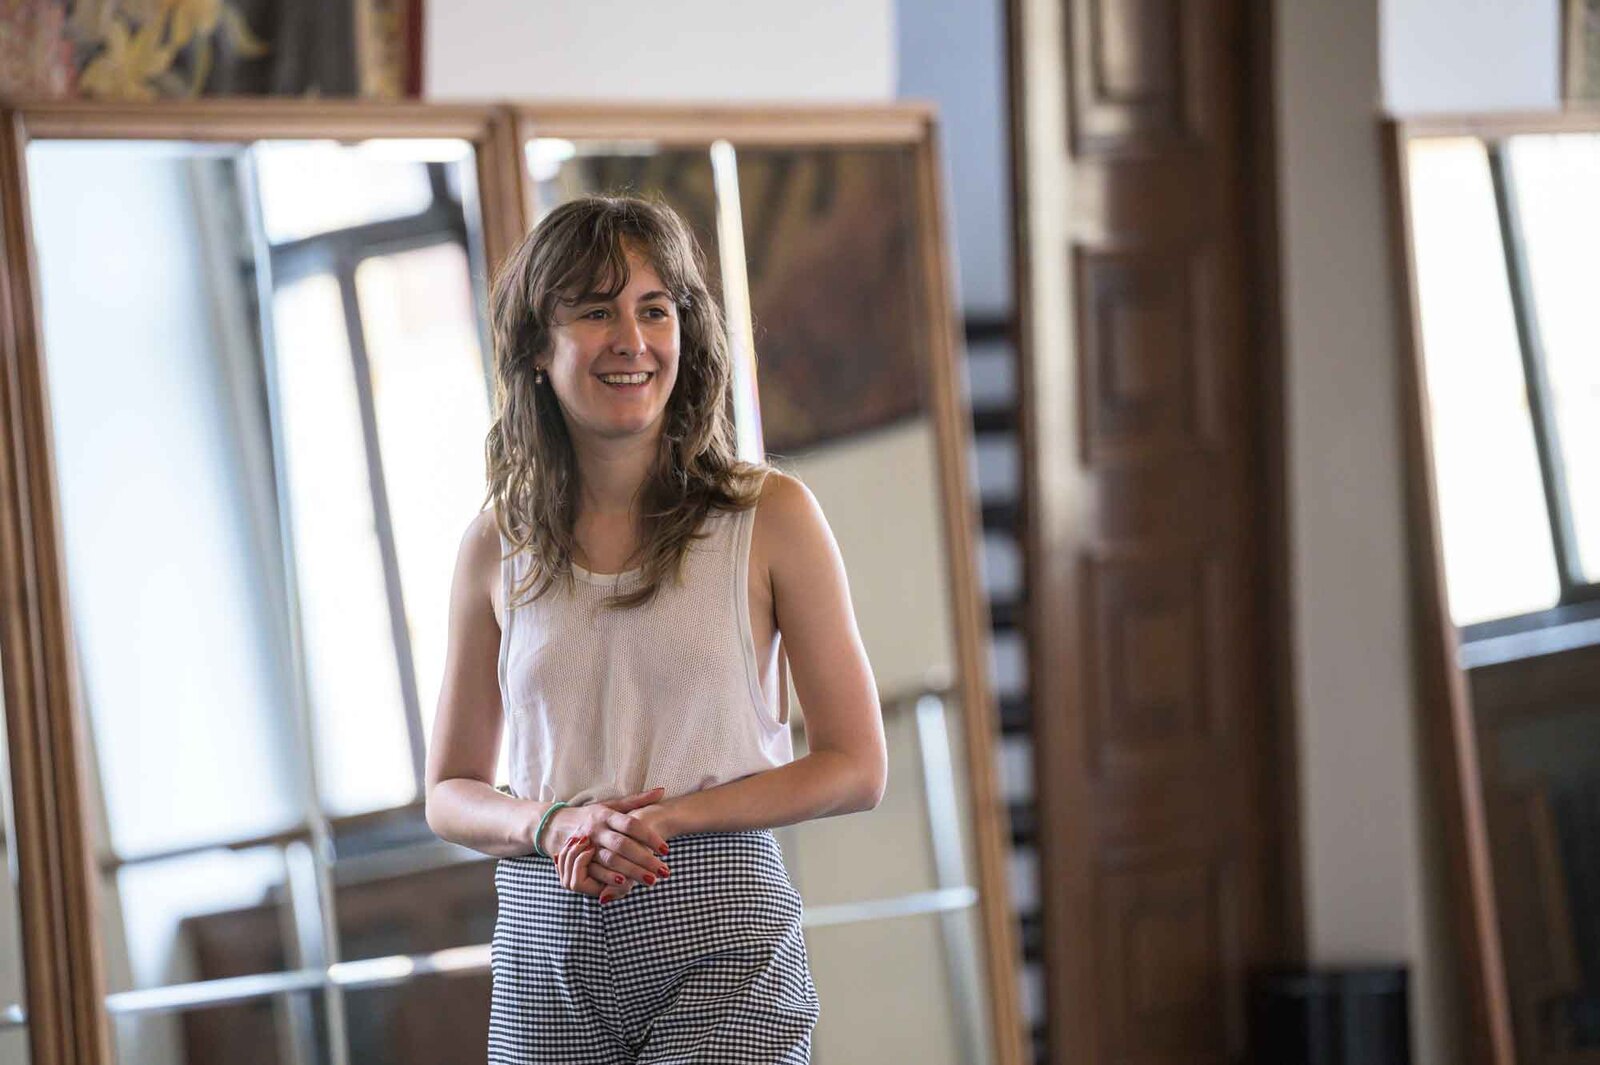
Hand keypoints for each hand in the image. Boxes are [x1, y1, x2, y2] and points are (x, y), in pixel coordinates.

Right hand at [542, 787, 673, 893]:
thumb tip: (662, 791)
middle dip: (645, 859)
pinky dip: (609, 879)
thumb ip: (636, 800)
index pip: (631, 824)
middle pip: (623, 845)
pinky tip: (625, 884)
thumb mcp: (611, 804)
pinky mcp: (579, 859)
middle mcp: (597, 829)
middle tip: (665, 871)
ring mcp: (586, 845)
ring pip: (611, 860)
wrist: (556, 824)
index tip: (666, 850)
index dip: (649, 836)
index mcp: (607, 815)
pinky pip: (595, 871)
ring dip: (631, 871)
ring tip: (651, 881)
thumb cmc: (592, 815)